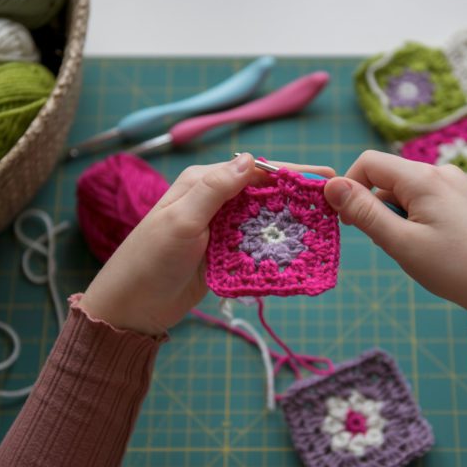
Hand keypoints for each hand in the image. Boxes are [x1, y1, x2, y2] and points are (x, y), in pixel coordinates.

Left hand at [79, 154, 334, 334]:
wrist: (131, 308)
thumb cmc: (149, 260)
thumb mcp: (182, 220)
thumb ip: (216, 189)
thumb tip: (251, 158)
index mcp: (202, 183)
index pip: (255, 170)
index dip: (291, 173)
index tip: (326, 176)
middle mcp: (213, 202)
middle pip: (264, 194)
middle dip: (298, 196)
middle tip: (335, 202)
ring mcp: (219, 229)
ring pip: (263, 220)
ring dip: (289, 223)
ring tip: (325, 226)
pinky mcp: (223, 254)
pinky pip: (255, 245)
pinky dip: (274, 247)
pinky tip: (298, 251)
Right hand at [323, 151, 466, 336]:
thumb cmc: (454, 268)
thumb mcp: (400, 243)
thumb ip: (364, 212)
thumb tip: (331, 185)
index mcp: (424, 178)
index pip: (369, 163)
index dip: (349, 187)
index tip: (346, 221)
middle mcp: (442, 172)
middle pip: (389, 176)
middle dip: (375, 205)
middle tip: (385, 243)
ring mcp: (458, 184)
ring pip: (408, 189)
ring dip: (396, 213)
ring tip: (413, 248)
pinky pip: (428, 198)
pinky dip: (416, 216)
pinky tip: (431, 245)